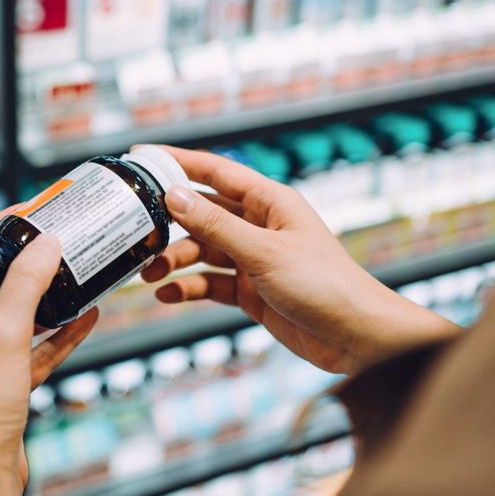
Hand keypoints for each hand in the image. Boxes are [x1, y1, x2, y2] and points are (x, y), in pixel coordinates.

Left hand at [0, 208, 98, 495]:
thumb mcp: (4, 334)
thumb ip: (26, 286)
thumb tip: (46, 244)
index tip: (22, 213)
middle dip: (25, 263)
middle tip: (55, 241)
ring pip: (17, 316)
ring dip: (46, 298)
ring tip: (77, 275)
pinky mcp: (3, 385)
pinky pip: (34, 348)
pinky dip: (58, 334)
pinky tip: (87, 318)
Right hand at [140, 146, 459, 374]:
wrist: (357, 338)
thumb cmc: (325, 285)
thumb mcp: (263, 252)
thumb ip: (216, 226)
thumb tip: (174, 196)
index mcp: (270, 202)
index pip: (215, 171)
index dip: (178, 163)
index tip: (141, 157)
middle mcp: (260, 226)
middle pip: (202, 214)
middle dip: (169, 224)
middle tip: (137, 234)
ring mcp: (254, 259)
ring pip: (203, 251)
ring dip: (175, 261)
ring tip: (150, 274)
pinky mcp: (251, 291)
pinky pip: (210, 283)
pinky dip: (189, 288)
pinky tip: (169, 294)